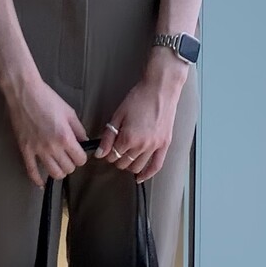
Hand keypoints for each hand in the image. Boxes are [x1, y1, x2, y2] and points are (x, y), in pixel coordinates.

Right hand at [1, 73, 89, 187]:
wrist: (24, 93)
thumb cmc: (47, 98)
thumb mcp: (69, 112)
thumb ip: (79, 129)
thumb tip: (84, 142)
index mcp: (65, 137)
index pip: (80, 160)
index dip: (81, 157)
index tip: (78, 152)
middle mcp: (52, 147)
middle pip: (68, 168)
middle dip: (71, 163)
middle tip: (68, 156)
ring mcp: (37, 150)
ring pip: (53, 173)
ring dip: (59, 171)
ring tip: (58, 164)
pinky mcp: (25, 150)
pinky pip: (31, 171)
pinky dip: (37, 180)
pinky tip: (41, 183)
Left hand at [96, 67, 187, 181]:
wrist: (160, 89)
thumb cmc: (139, 98)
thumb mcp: (118, 115)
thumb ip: (108, 136)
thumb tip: (100, 153)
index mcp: (128, 138)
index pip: (112, 156)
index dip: (107, 153)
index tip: (107, 149)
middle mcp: (142, 145)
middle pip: (123, 163)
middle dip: (116, 159)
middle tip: (115, 151)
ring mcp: (155, 146)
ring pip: (137, 167)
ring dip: (129, 165)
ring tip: (126, 157)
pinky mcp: (165, 144)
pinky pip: (156, 166)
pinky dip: (147, 174)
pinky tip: (140, 178)